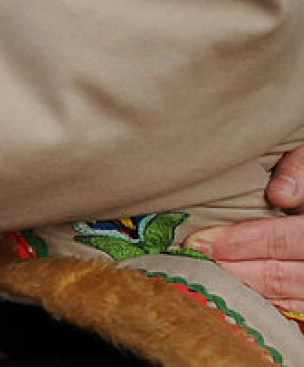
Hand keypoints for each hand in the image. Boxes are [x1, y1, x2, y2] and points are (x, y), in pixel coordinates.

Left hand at [185, 146, 303, 310]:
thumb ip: (301, 170)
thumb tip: (279, 194)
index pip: (286, 239)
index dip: (242, 242)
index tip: (200, 242)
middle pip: (283, 276)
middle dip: (234, 271)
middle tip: (191, 265)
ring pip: (288, 299)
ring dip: (244, 292)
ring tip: (203, 281)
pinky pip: (294, 312)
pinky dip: (264, 304)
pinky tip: (232, 295)